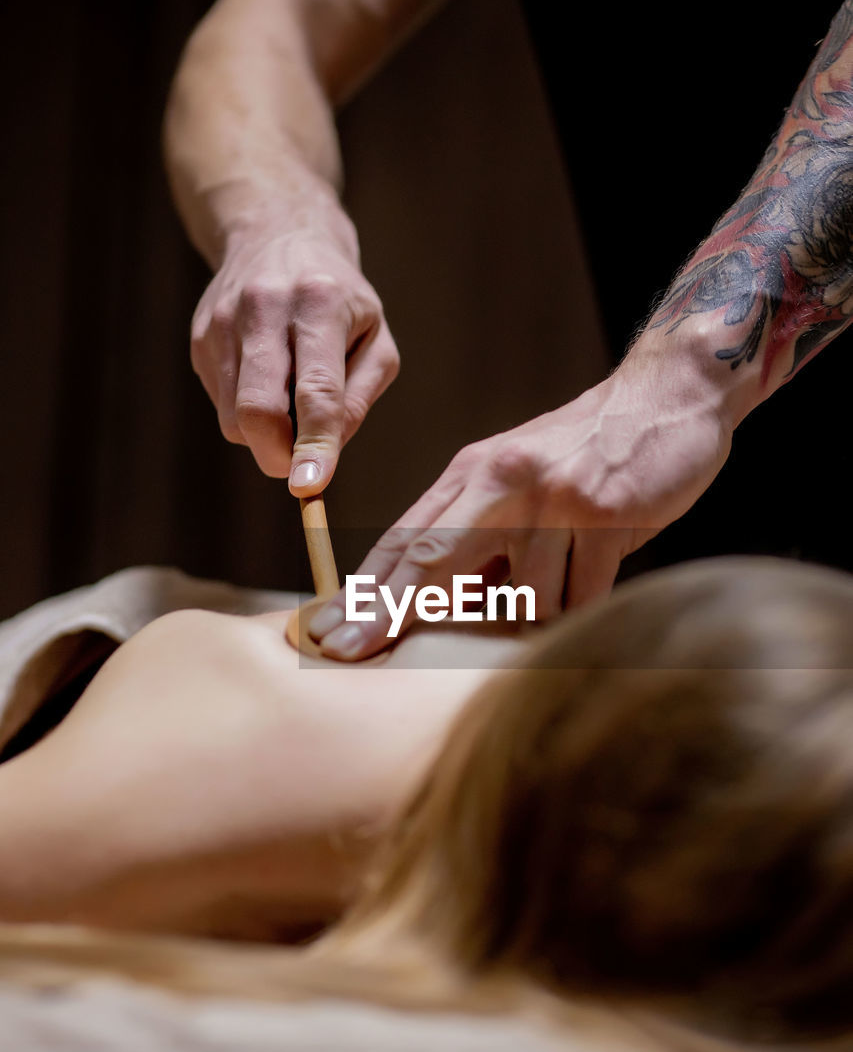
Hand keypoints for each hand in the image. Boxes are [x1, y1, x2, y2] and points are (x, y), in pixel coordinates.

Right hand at [190, 216, 399, 489]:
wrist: (276, 233)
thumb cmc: (340, 299)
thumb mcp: (376, 339)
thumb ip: (358, 399)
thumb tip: (328, 453)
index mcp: (319, 304)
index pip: (316, 390)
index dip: (313, 445)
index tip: (310, 486)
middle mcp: (263, 307)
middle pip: (257, 410)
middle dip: (277, 455)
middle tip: (300, 470)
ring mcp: (222, 322)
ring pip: (235, 418)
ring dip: (266, 433)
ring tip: (290, 393)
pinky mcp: (200, 338)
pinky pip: (224, 404)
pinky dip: (249, 410)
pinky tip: (267, 376)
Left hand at [308, 340, 736, 657]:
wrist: (666, 399)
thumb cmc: (584, 455)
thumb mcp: (514, 482)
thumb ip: (475, 537)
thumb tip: (430, 609)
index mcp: (471, 474)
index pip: (402, 540)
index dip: (363, 592)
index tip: (328, 632)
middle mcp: (502, 482)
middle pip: (429, 562)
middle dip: (385, 614)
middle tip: (348, 653)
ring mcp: (551, 498)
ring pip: (522, 600)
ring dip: (541, 606)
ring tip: (568, 567)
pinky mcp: (603, 515)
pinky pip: (580, 597)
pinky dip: (586, 600)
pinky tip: (600, 566)